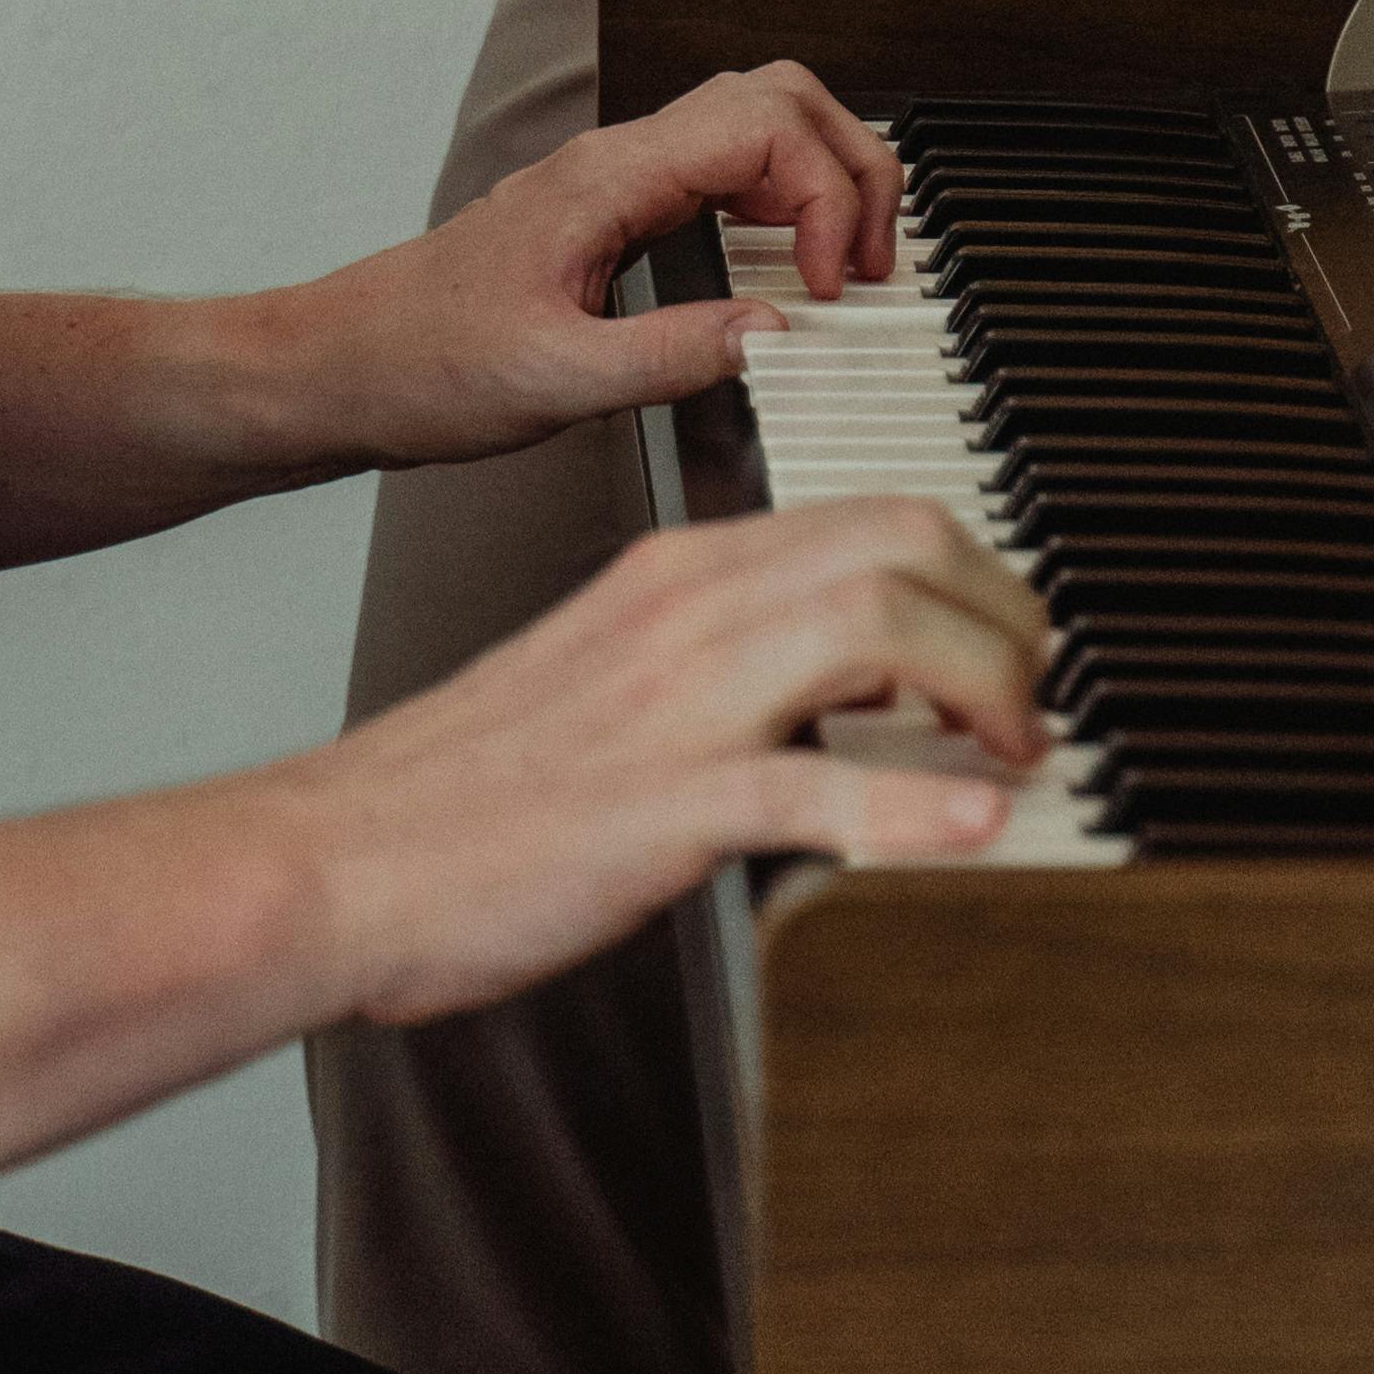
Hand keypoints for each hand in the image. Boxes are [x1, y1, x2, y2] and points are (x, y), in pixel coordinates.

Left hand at [290, 65, 903, 470]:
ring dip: (820, 176)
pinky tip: (789, 270)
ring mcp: (617, 180)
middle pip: (777, 96)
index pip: (763, 127)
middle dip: (849, 164)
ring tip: (847, 266)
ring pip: (755, 121)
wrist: (343, 366)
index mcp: (608, 179)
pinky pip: (722, 170)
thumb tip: (778, 335)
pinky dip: (780, 203)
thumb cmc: (423, 367)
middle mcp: (618, 161)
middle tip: (870, 265)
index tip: (833, 291)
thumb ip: (670, 356)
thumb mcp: (553, 384)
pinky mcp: (614, 212)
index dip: (825, 197)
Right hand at [297, 496, 1056, 1025]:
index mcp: (674, 576)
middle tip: (1042, 697)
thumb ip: (714, 670)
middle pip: (899, 544)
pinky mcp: (655, 808)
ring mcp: (671, 704)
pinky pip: (809, 785)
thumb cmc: (459, 796)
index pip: (868, 515)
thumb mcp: (606, 687)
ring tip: (1024, 751)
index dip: (975, 573)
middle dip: (1006, 614)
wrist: (331, 857)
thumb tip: (835, 702)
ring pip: (874, 622)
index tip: (1016, 643)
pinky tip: (972, 833)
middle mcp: (683, 612)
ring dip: (984, 684)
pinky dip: (911, 806)